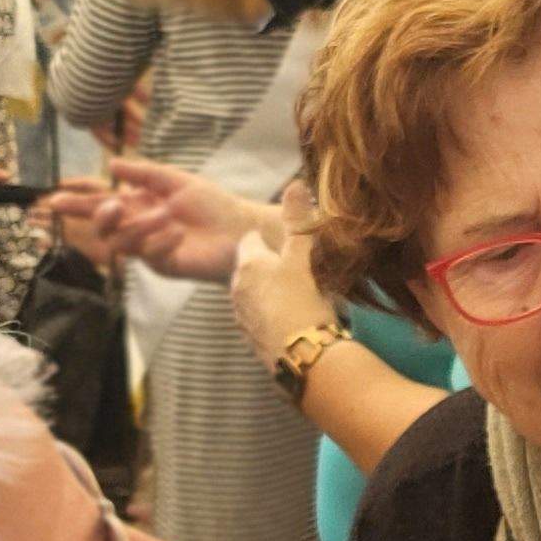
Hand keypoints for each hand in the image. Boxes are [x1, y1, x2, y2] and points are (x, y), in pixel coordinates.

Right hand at [34, 156, 270, 281]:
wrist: (241, 228)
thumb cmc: (211, 204)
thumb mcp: (176, 180)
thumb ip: (144, 173)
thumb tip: (112, 165)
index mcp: (138, 206)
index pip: (101, 205)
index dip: (78, 203)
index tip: (54, 198)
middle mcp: (138, 229)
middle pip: (103, 229)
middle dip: (100, 217)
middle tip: (114, 205)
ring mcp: (150, 250)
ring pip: (123, 244)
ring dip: (139, 227)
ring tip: (166, 215)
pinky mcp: (165, 266)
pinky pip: (150, 256)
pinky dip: (160, 241)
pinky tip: (177, 234)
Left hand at [229, 189, 339, 366]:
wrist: (303, 356)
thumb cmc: (303, 302)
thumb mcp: (303, 257)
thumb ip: (298, 221)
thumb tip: (295, 183)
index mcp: (248, 264)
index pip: (249, 240)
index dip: (268, 239)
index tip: (286, 244)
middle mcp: (237, 289)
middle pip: (250, 267)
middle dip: (268, 266)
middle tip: (297, 270)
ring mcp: (242, 315)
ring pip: (253, 294)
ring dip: (270, 291)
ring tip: (299, 296)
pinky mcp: (250, 339)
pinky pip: (259, 318)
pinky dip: (272, 314)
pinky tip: (294, 320)